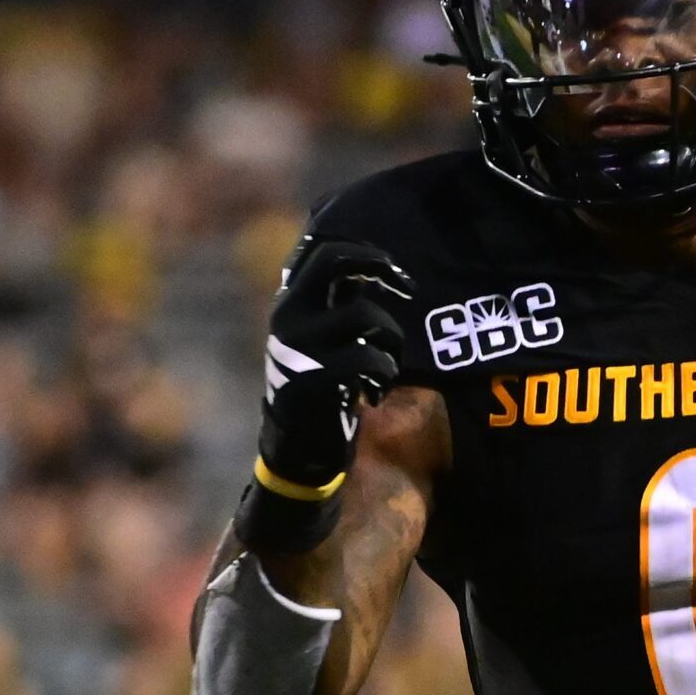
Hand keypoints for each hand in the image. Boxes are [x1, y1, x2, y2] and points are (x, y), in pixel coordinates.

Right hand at [257, 235, 415, 495]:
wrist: (298, 444)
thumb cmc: (321, 382)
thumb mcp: (323, 334)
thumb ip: (340, 300)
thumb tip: (374, 264)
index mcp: (290, 301)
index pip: (323, 250)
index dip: (366, 251)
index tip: (395, 272)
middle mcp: (288, 315)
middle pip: (335, 262)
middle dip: (379, 266)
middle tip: (407, 288)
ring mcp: (298, 344)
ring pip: (366, 315)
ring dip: (392, 342)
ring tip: (385, 368)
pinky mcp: (314, 376)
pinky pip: (369, 359)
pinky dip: (384, 375)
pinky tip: (375, 393)